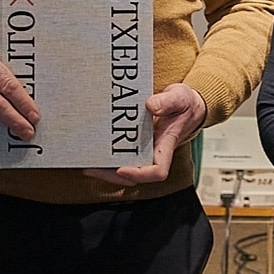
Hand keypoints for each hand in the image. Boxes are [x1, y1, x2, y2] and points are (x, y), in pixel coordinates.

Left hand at [85, 83, 206, 185]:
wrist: (187, 105)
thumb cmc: (185, 104)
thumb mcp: (180, 97)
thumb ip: (167, 101)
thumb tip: (150, 105)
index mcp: (166, 146)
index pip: (157, 171)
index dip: (139, 174)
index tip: (122, 168)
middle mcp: (154, 152)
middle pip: (134, 176)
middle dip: (112, 175)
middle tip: (91, 168)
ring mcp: (144, 150)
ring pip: (125, 168)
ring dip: (106, 169)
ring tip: (86, 163)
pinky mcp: (136, 144)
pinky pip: (122, 156)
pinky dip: (108, 157)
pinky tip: (93, 150)